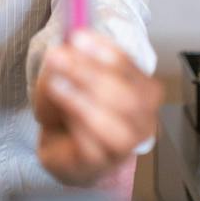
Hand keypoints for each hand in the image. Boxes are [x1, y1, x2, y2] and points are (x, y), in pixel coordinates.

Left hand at [33, 30, 162, 186]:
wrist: (64, 149)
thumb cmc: (73, 110)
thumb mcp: (66, 77)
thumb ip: (67, 63)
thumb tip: (63, 51)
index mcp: (142, 91)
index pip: (133, 69)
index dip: (107, 52)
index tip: (79, 37)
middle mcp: (143, 119)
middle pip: (128, 96)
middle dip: (90, 73)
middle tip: (59, 57)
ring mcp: (126, 145)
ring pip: (114, 124)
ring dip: (82, 100)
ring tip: (56, 84)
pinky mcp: (101, 163)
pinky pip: (93, 145)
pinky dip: (76, 124)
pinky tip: (61, 111)